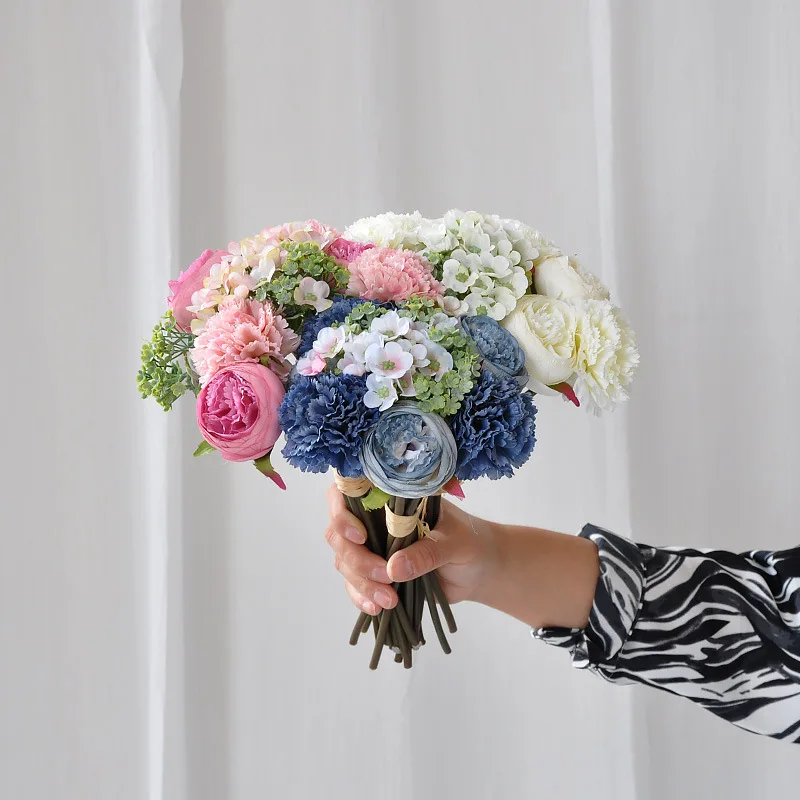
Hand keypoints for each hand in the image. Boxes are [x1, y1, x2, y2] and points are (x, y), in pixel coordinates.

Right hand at [325, 484, 499, 615]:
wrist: (481, 570)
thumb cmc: (471, 543)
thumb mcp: (455, 543)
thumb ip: (427, 553)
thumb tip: (394, 568)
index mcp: (392, 499)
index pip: (349, 494)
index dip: (342, 513)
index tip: (360, 536)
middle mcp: (376, 520)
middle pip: (340, 534)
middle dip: (357, 559)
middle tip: (385, 577)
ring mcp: (374, 547)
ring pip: (345, 562)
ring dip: (361, 583)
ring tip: (389, 600)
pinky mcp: (377, 574)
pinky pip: (354, 585)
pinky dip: (361, 597)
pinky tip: (376, 608)